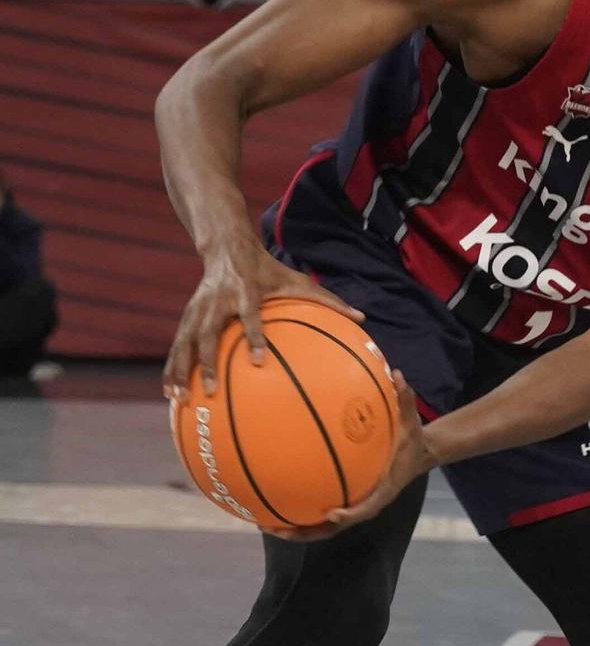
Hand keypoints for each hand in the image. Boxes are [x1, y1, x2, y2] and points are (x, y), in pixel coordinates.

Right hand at [165, 242, 364, 398]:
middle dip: (207, 363)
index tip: (260, 360)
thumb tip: (362, 318)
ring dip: (180, 370)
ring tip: (179, 398)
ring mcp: (199, 309)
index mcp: (247, 292)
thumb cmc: (269, 269)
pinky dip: (171, 366)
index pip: (250, 316)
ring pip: (185, 342)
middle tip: (211, 391)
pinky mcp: (187, 315)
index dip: (254, 337)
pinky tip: (169, 391)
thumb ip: (328, 300)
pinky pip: (177, 344)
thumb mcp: (298, 280)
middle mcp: (219, 301)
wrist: (228, 247)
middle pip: (208, 334)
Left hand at [270, 372, 431, 540]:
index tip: (332, 513)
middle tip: (277, 529)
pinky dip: (299, 514)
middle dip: (304, 532)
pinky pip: (319, 514)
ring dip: (294, 530)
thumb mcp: (412, 421)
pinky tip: (274, 506)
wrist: (417, 456)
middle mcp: (366, 503)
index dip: (350, 514)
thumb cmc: (412, 440)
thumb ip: (405, 400)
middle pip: (332, 528)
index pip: (367, 507)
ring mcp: (354, 505)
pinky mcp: (346, 501)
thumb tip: (398, 373)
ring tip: (263, 525)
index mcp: (383, 490)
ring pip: (321, 528)